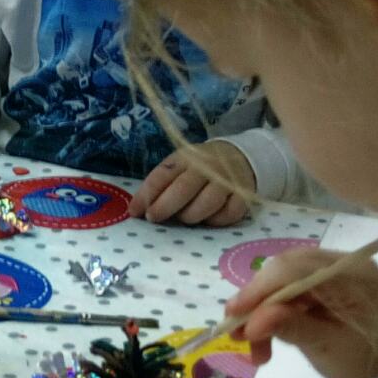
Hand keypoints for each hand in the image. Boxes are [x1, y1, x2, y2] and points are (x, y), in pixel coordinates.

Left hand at [129, 142, 253, 225]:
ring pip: (206, 203)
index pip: (162, 175)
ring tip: (184, 218)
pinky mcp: (243, 195)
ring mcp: (226, 181)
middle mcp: (206, 167)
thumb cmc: (199, 168)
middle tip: (155, 218)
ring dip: (191, 215)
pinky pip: (228, 214)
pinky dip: (216, 221)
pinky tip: (209, 219)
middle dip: (165, 207)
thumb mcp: (178, 168)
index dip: (146, 195)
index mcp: (185, 158)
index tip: (135, 212)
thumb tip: (136, 210)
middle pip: (183, 189)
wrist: (240, 157)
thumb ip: (160, 185)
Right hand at [225, 248, 377, 377]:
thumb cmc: (361, 366)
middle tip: (236, 332)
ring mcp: (333, 273)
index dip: (260, 288)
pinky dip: (271, 314)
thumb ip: (291, 328)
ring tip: (252, 347)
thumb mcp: (326, 348)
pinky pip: (286, 291)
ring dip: (261, 312)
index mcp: (354, 275)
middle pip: (285, 270)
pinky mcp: (322, 284)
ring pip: (280, 281)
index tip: (234, 314)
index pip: (296, 268)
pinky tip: (264, 340)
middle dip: (257, 301)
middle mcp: (345, 264)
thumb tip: (252, 322)